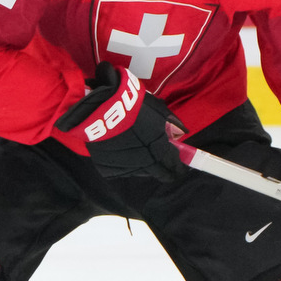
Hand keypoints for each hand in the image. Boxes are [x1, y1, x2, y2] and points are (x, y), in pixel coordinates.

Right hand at [56, 61, 185, 182]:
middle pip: (158, 174)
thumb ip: (171, 123)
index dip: (177, 168)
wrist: (99, 109)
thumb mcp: (157, 110)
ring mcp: (125, 168)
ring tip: (137, 151)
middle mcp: (144, 165)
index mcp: (158, 151)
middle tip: (160, 160)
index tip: (178, 166)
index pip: (173, 167)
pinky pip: (121, 170)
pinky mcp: (108, 168)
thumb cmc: (132, 107)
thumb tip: (181, 133)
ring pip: (140, 172)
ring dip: (143, 165)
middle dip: (161, 168)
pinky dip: (124, 164)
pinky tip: (121, 151)